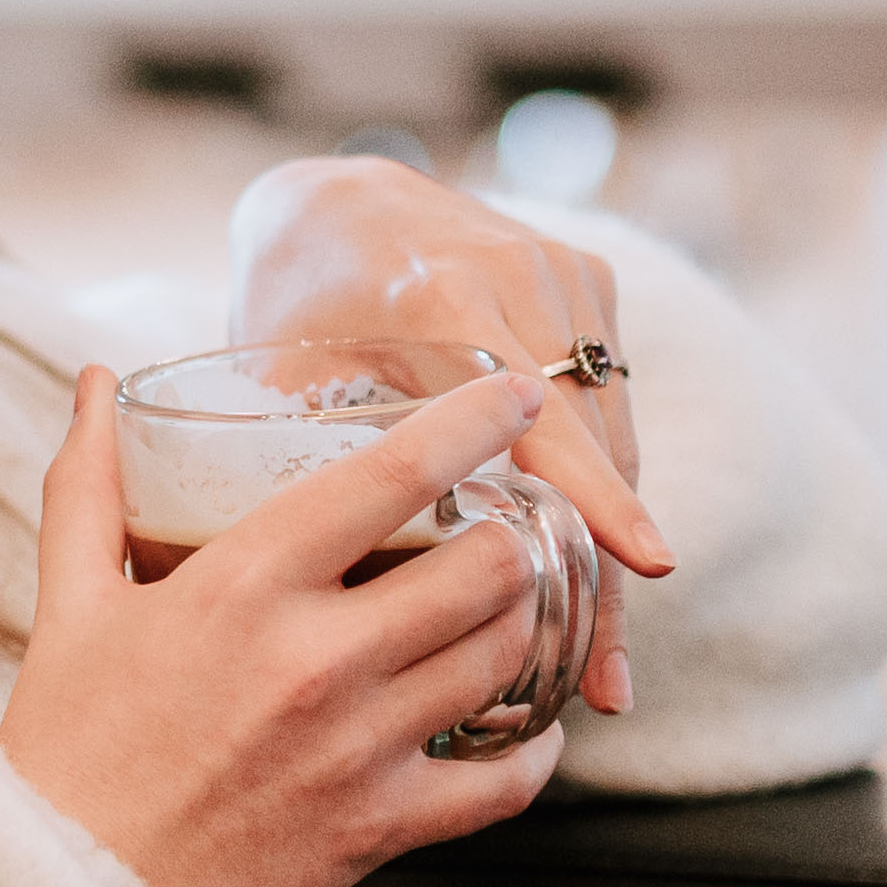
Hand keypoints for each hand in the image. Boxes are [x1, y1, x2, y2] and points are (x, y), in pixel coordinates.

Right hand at [0, 361, 571, 886]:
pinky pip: (503, 783)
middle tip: (504, 529)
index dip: (472, 422)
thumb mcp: (69, 604)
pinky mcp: (378, 829)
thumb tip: (94, 386)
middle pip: (485, 565)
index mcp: (242, 585)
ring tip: (509, 612)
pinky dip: (530, 754)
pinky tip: (522, 733)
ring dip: (521, 626)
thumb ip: (90, 486)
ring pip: (505, 658)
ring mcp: (357, 747)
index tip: (512, 396)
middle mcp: (315, 657)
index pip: (391, 475)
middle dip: (510, 537)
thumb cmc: (63, 750)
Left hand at [226, 159, 667, 714]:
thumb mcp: (280, 364)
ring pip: (613, 437)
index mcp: (446, 290)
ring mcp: (568, 276)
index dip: (595, 494)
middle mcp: (522, 275)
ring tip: (599, 666)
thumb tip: (240, 584)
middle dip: (603, 572)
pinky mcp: (593, 288)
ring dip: (608, 550)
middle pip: (592, 445)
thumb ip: (285, 456)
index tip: (647, 562)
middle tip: (605, 687)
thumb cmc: (295, 295)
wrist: (342, 199)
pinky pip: (611, 410)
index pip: (541, 410)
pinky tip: (591, 579)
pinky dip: (603, 493)